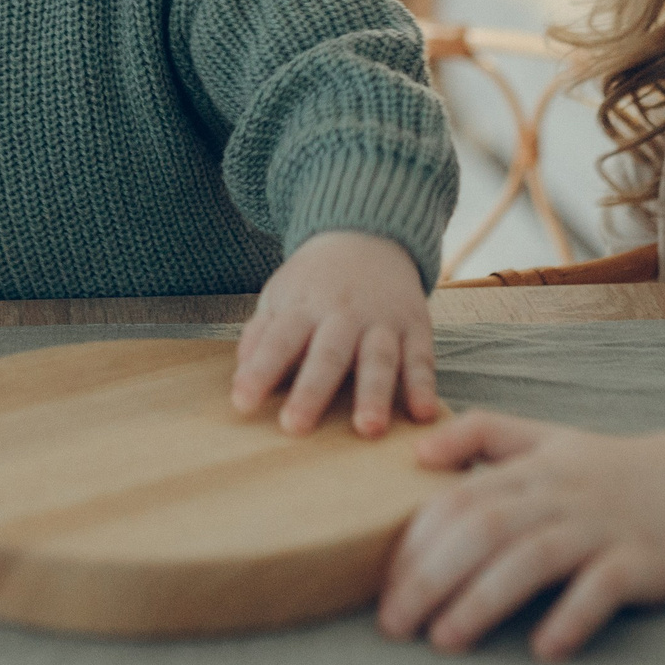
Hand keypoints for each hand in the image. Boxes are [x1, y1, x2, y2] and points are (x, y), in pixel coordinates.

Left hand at [230, 230, 438, 436]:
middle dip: (312, 391)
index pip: (278, 341)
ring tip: (368, 429)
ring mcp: (382, 321)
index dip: (260, 371)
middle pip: (327, 355)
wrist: (367, 236)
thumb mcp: (280, 296)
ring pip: (378, 359)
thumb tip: (241, 376)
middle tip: (296, 427)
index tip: (243, 404)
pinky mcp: (416, 327)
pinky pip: (421, 359)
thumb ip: (261, 334)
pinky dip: (424, 386)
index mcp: (304, 307)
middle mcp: (343, 315)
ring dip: (374, 394)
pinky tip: (422, 414)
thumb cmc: (315, 281)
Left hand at [376, 412, 664, 659]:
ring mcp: (604, 525)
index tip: (381, 584)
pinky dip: (572, 617)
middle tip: (393, 624)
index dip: (414, 541)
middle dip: (429, 576)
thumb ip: (486, 435)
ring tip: (445, 640)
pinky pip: (602, 588)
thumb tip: (418, 452)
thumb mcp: (551, 437)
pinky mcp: (645, 559)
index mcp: (533, 467)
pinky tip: (544, 648)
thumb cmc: (621, 468)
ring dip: (482, 601)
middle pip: (481, 527)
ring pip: (532, 557)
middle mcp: (561, 492)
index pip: (457, 499)